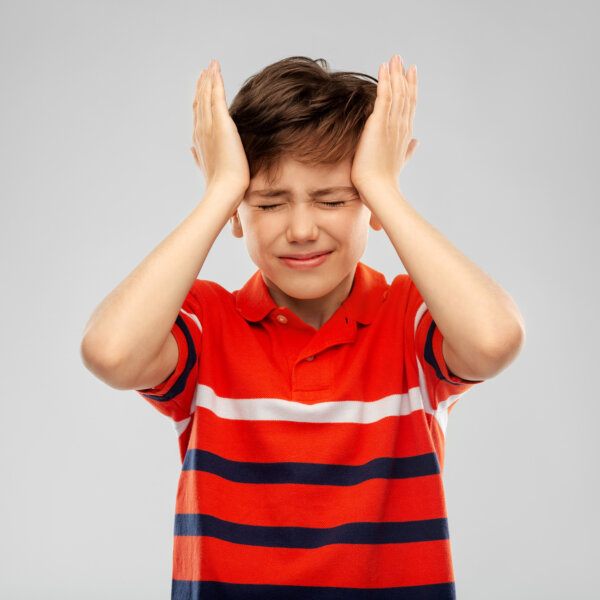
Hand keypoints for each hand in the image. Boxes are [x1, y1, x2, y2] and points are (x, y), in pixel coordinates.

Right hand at [190, 60, 249, 196]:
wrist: (224, 190)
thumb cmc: (220, 186)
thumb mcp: (207, 169)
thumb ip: (199, 157)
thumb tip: (192, 151)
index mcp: (199, 141)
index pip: (199, 116)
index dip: (199, 100)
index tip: (201, 88)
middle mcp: (201, 131)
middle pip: (200, 102)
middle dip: (202, 85)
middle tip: (205, 70)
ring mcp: (209, 126)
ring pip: (206, 96)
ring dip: (209, 79)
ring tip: (211, 66)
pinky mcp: (220, 124)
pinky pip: (216, 97)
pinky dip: (215, 81)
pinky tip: (215, 70)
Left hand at [350, 55, 418, 195]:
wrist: (379, 189)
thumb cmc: (385, 181)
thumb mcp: (399, 161)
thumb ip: (408, 150)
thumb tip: (416, 143)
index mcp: (405, 134)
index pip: (410, 106)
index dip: (411, 88)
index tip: (411, 73)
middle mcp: (401, 126)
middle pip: (405, 95)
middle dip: (403, 76)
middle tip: (400, 58)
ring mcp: (392, 124)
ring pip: (397, 92)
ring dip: (395, 74)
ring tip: (393, 58)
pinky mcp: (379, 124)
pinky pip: (384, 96)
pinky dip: (385, 81)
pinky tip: (383, 67)